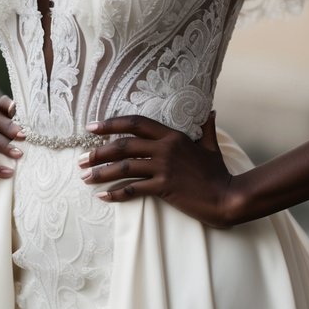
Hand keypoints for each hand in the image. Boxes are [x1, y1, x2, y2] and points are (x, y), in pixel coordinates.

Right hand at [0, 94, 23, 185]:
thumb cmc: (10, 158)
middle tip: (23, 136)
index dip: (8, 105)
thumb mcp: (19, 145)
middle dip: (9, 127)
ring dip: (3, 145)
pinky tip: (8, 172)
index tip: (15, 110)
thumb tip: (43, 131)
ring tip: (18, 154)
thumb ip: (26, 135)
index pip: (1, 105)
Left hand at [80, 112, 236, 228]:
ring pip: (123, 167)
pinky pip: (133, 189)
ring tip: (85, 177)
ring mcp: (163, 168)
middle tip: (81, 159)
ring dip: (101, 173)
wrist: (227, 196)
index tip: (92, 127)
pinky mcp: (164, 187)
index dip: (112, 124)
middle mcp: (165, 148)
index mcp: (172, 136)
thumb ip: (207, 128)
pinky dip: (115, 193)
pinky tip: (103, 197)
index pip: (136, 123)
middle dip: (98, 152)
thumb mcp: (211, 146)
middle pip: (123, 146)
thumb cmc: (219, 172)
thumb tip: (211, 112)